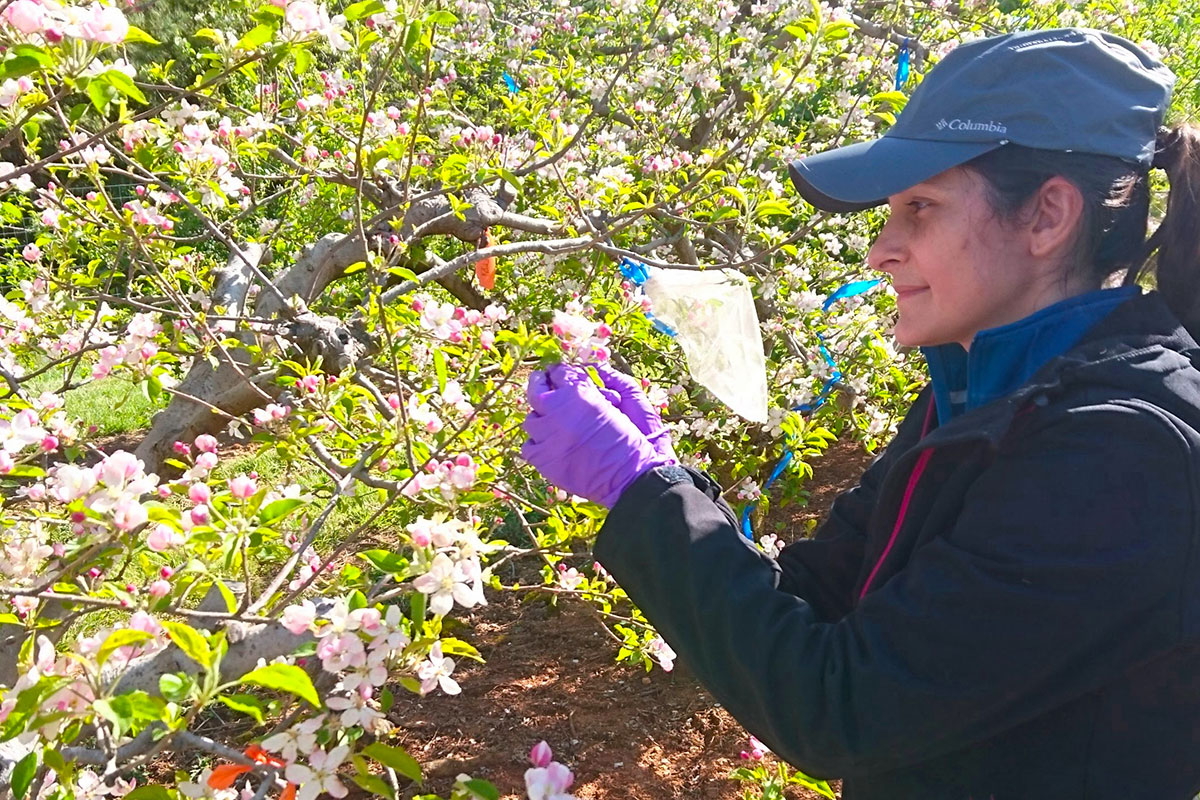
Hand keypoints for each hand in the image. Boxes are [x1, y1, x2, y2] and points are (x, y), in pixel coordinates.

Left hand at [521, 363, 673, 507]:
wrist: (630, 478)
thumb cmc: (633, 439)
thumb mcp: (624, 401)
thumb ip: (596, 386)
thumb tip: (584, 374)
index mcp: (579, 393)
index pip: (559, 372)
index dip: (559, 372)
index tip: (558, 373)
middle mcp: (558, 410)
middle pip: (536, 390)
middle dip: (540, 385)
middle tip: (544, 385)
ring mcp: (547, 436)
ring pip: (531, 419)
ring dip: (541, 418)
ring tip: (552, 424)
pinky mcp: (543, 459)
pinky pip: (529, 446)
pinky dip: (538, 444)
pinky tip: (550, 446)